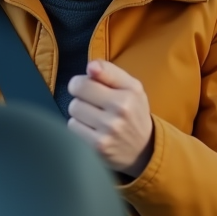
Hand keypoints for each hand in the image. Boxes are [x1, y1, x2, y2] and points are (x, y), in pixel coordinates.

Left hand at [67, 59, 154, 177]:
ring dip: (80, 113)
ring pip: (73, 110)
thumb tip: (90, 66)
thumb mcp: (131, 87)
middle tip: (92, 103)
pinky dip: (79, 127)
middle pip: (76, 93)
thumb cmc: (133, 112)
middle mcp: (120, 110)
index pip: (86, 80)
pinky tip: (92, 130)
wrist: (143, 149)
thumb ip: (110, 71)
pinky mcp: (98, 146)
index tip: (89, 86)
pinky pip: (73, 127)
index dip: (82, 82)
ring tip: (94, 117)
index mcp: (128, 92)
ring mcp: (108, 130)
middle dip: (81, 96)